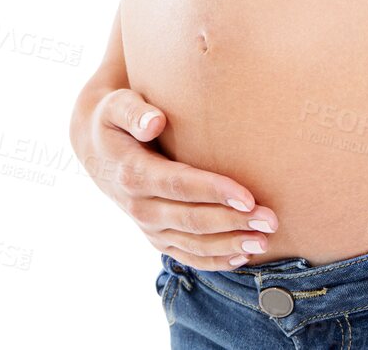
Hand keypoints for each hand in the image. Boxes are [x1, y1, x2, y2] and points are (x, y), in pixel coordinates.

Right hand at [69, 80, 279, 269]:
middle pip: (191, 219)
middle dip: (233, 222)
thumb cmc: (115, 119)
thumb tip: (156, 122)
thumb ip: (135, 112)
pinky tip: (241, 257)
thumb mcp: (116, 107)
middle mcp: (139, 206)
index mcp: (133, 173)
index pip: (179, 185)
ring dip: (229, 245)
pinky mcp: (156, 236)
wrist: (97, 149)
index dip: (214, 192)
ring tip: (263, 241)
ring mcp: (148, 226)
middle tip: (270, 219)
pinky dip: (213, 260)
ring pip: (192, 244)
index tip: (248, 196)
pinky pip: (186, 255)